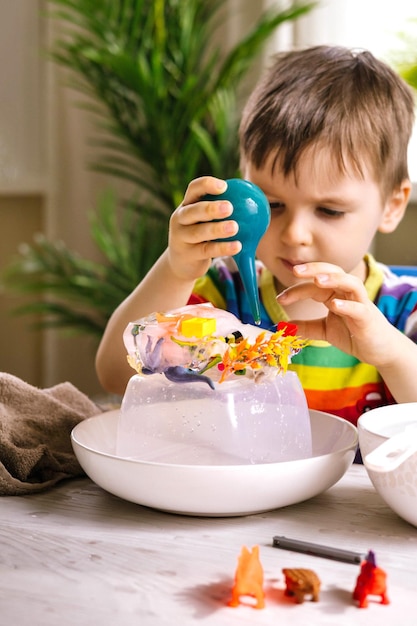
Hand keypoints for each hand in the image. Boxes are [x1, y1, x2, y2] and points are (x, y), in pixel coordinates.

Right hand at [167, 177, 241, 280]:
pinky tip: (237, 246)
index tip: (224, 186)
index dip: (207, 185)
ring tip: (235, 227)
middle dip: (210, 208)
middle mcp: (180, 219)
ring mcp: (181, 237)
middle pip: (193, 211)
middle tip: (229, 208)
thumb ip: (222, 211)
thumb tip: (257, 201)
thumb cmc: (202, 236)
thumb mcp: (206, 221)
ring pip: (199, 232)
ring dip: (217, 229)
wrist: (182, 262)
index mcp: (187, 205)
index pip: (194, 189)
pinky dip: (222, 248)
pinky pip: (207, 250)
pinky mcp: (187, 255)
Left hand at [277, 262, 398, 368]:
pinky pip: (359, 308)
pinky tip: (334, 305)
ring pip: (350, 282)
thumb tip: (284, 327)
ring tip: (318, 280)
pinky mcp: (369, 318)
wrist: (379, 351)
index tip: (280, 298)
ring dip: (334, 279)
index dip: (296, 290)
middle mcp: (348, 294)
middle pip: (332, 273)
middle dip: (314, 269)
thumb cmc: (354, 335)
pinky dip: (347, 305)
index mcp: (336, 294)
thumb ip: (306, 327)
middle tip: (295, 271)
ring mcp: (360, 304)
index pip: (314, 285)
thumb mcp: (325, 331)